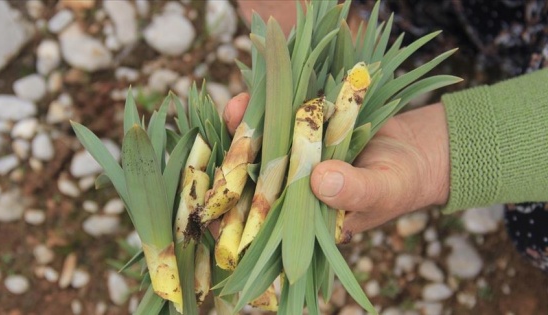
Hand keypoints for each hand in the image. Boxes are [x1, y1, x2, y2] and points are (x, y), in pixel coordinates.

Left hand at [223, 94, 449, 235]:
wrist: (414, 149)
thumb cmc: (401, 181)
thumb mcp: (383, 189)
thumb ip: (355, 190)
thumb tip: (319, 180)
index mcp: (305, 220)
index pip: (262, 227)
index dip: (235, 222)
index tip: (212, 212)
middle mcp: (293, 191)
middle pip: (253, 184)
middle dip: (231, 168)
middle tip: (219, 151)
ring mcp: (295, 160)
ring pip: (260, 150)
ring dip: (244, 132)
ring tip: (235, 109)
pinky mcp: (301, 133)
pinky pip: (277, 123)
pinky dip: (265, 110)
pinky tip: (250, 97)